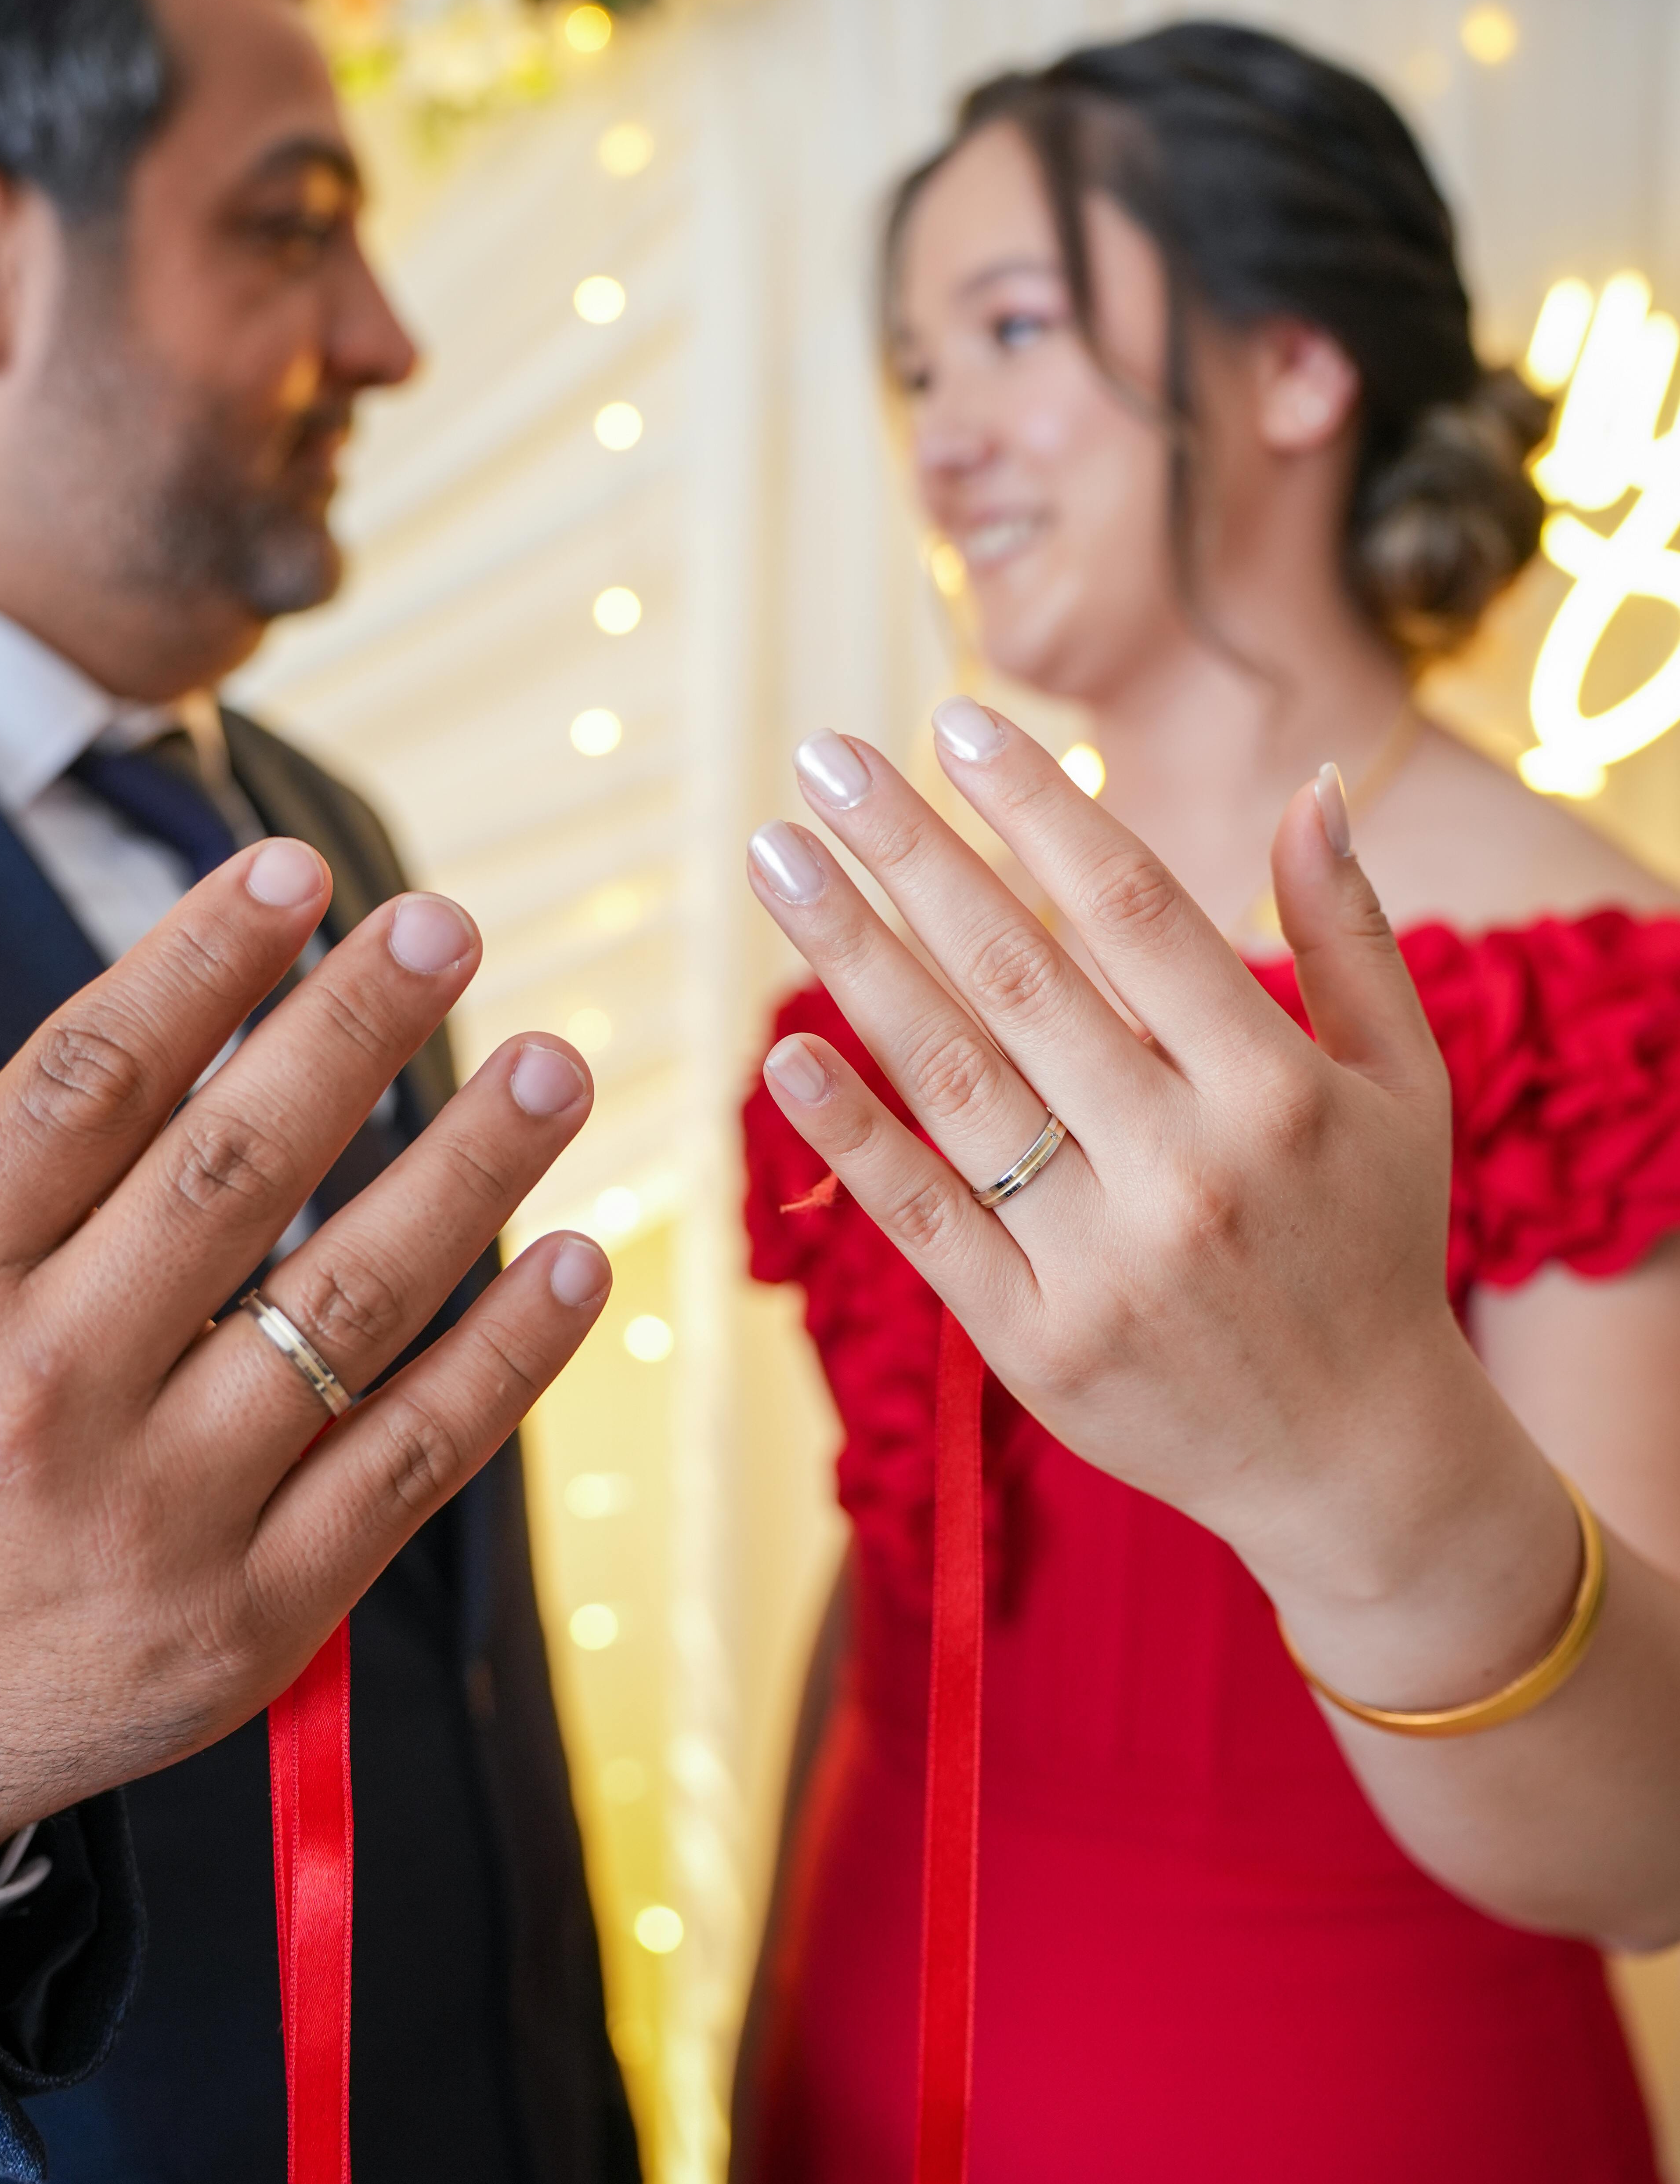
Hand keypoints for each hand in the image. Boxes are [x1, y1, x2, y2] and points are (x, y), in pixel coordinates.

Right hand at [0, 838, 608, 1887]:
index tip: (296, 869)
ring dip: (466, 1175)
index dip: (196, 965)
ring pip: (345, 1307)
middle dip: (350, 1034)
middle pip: (229, 1172)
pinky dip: (506, 1358)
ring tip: (554, 1065)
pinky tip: (581, 1258)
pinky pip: (410, 1458)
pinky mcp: (255, 1612)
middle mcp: (41, 1392)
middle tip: (448, 925)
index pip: (84, 1085)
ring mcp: (160, 1511)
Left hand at [746, 711, 1582, 1712]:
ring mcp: (1102, 1259)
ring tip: (777, 860)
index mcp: (1277, 1091)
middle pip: (1020, 975)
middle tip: (822, 758)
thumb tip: (1313, 784)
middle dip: (912, 853)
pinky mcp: (1033, 1342)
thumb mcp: (1406, 1087)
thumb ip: (1350, 935)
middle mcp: (1187, 1167)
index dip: (1036, 809)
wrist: (1357, 1462)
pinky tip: (782, 1050)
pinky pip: (922, 1217)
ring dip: (852, 958)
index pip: (1132, 912)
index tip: (954, 721)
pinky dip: (850, 1134)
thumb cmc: (1372, 1244)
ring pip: (953, 1079)